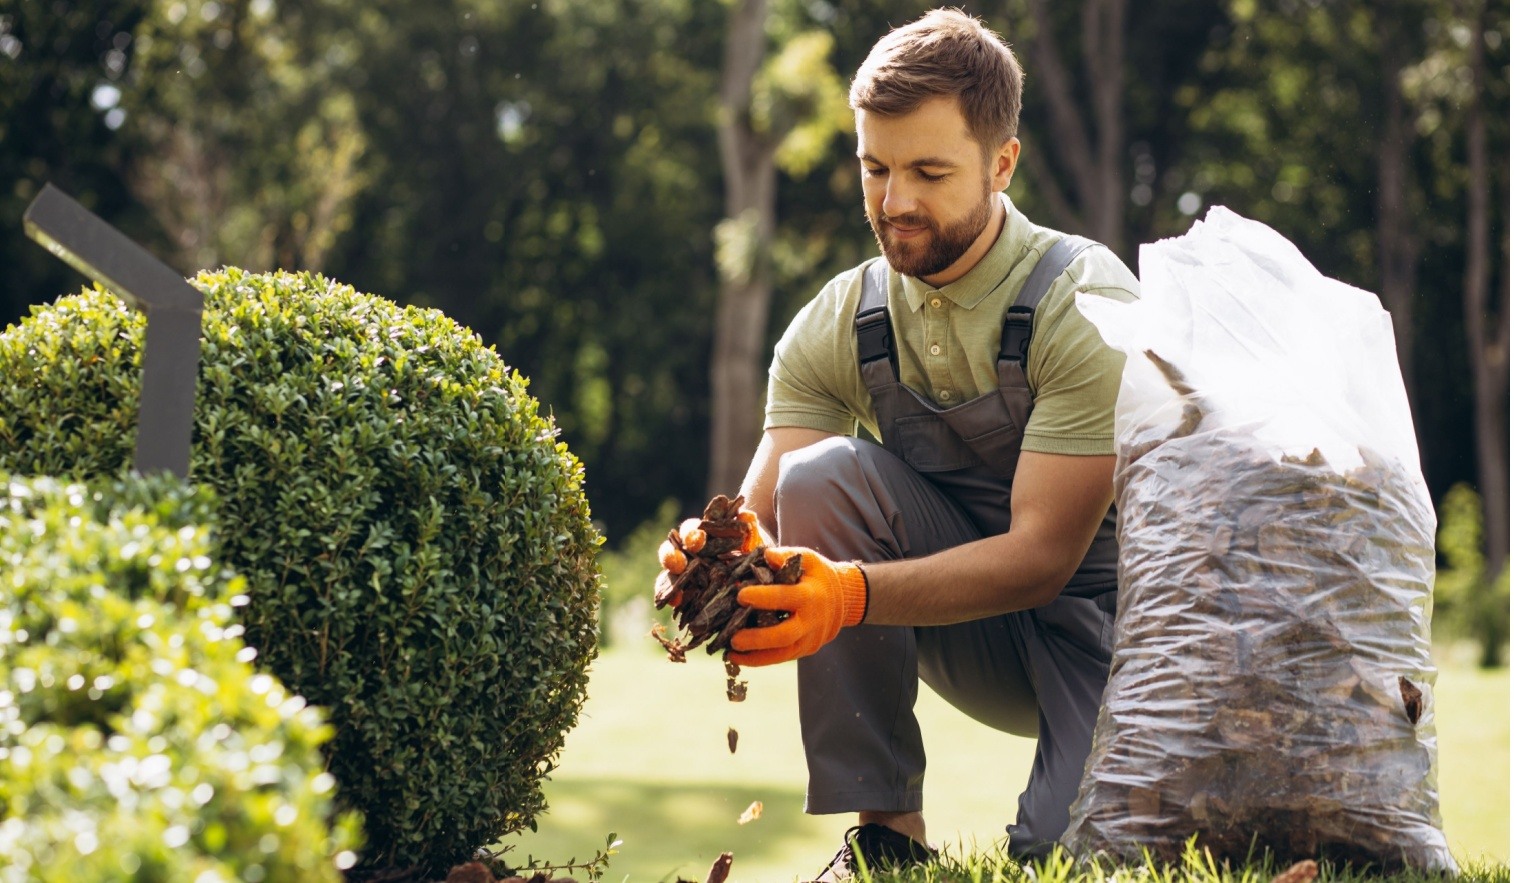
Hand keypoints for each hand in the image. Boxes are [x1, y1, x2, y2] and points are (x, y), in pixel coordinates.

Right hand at [654, 509, 767, 605]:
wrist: (760, 567)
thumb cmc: (751, 544)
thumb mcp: (752, 535)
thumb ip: (748, 525)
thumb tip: (746, 516)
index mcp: (700, 534)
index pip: (690, 530)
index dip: (691, 534)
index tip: (698, 539)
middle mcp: (688, 553)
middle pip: (672, 552)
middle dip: (672, 557)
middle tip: (678, 563)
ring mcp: (687, 574)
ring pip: (670, 575)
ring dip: (670, 581)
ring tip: (674, 591)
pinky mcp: (689, 592)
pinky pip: (677, 595)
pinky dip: (675, 599)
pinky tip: (677, 604)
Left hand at [728, 547, 868, 665]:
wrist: (843, 601)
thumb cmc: (818, 577)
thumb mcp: (808, 559)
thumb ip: (786, 555)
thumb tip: (766, 555)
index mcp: (810, 595)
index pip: (785, 597)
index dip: (763, 597)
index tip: (740, 595)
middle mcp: (811, 621)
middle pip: (785, 635)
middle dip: (758, 638)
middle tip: (734, 638)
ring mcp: (809, 639)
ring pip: (782, 655)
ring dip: (755, 657)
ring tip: (731, 653)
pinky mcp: (805, 650)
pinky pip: (782, 658)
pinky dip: (760, 660)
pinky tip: (739, 658)